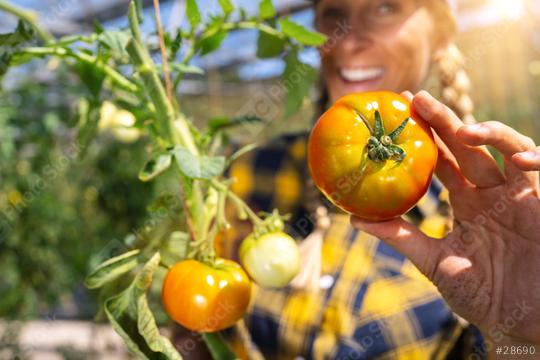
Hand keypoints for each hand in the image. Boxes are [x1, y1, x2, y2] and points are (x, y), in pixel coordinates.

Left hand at [351, 91, 539, 343]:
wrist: (523, 322)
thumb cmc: (483, 295)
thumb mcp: (435, 262)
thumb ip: (401, 237)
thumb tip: (355, 219)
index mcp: (466, 202)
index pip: (441, 161)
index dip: (422, 138)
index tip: (398, 115)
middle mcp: (491, 192)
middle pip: (466, 146)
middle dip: (443, 120)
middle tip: (415, 99)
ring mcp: (520, 194)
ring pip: (506, 147)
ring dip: (487, 132)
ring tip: (460, 129)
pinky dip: (535, 158)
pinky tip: (519, 157)